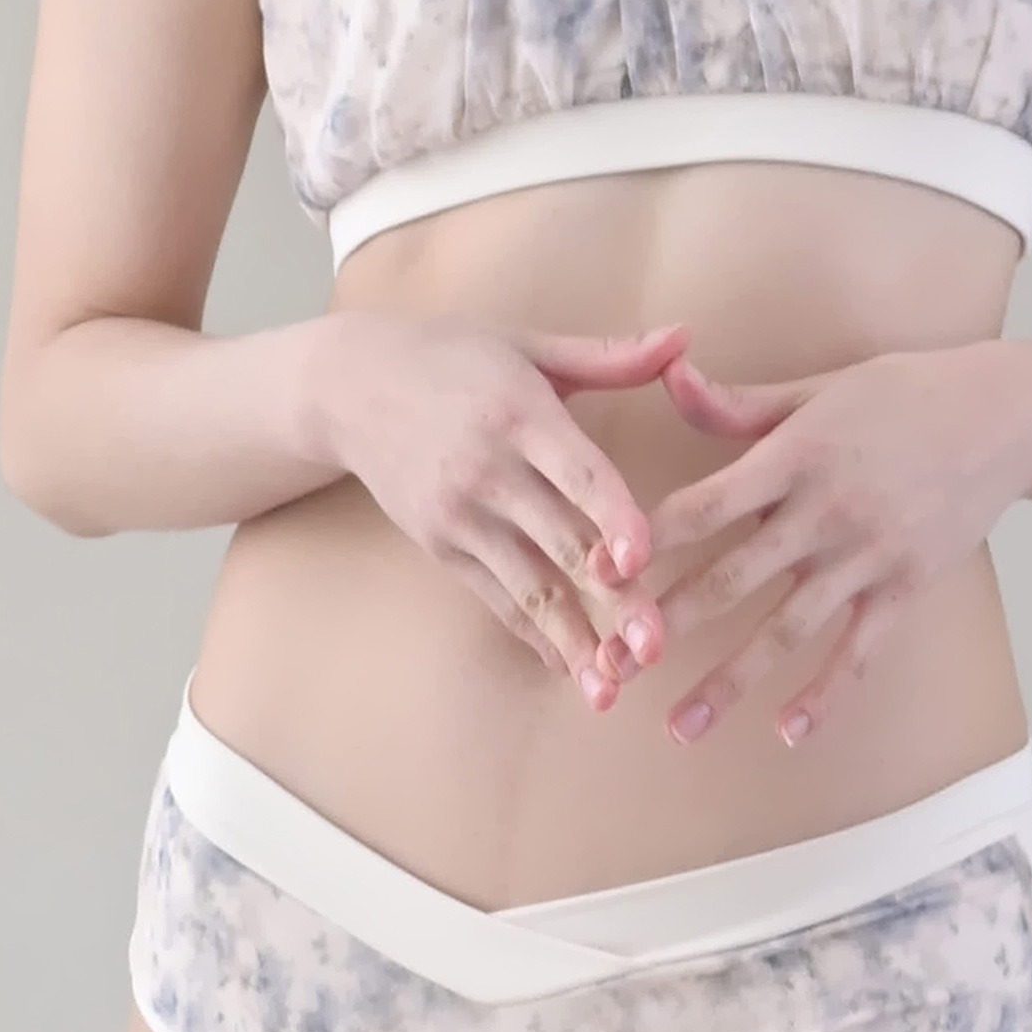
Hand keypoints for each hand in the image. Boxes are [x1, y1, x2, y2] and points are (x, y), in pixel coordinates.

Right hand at [316, 311, 694, 698]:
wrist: (346, 385)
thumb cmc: (450, 356)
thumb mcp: (527, 345)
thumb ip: (609, 356)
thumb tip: (684, 340)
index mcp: (521, 414)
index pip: (576, 472)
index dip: (612, 517)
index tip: (642, 560)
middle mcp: (490, 471)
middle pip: (562, 544)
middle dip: (611, 601)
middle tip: (655, 648)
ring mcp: (461, 515)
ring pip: (529, 586)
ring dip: (573, 639)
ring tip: (610, 690)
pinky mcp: (441, 545)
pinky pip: (495, 597)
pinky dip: (532, 634)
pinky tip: (568, 668)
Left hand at [628, 345, 1031, 750]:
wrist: (1007, 417)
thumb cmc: (905, 393)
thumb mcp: (820, 387)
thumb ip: (740, 403)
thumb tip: (672, 381)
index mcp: (796, 456)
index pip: (707, 505)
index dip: (650, 541)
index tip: (597, 576)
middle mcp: (827, 512)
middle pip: (733, 577)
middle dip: (669, 625)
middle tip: (615, 666)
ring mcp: (867, 557)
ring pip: (786, 630)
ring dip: (729, 683)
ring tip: (679, 729)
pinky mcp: (904, 588)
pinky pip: (858, 652)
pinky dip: (825, 696)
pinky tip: (786, 733)